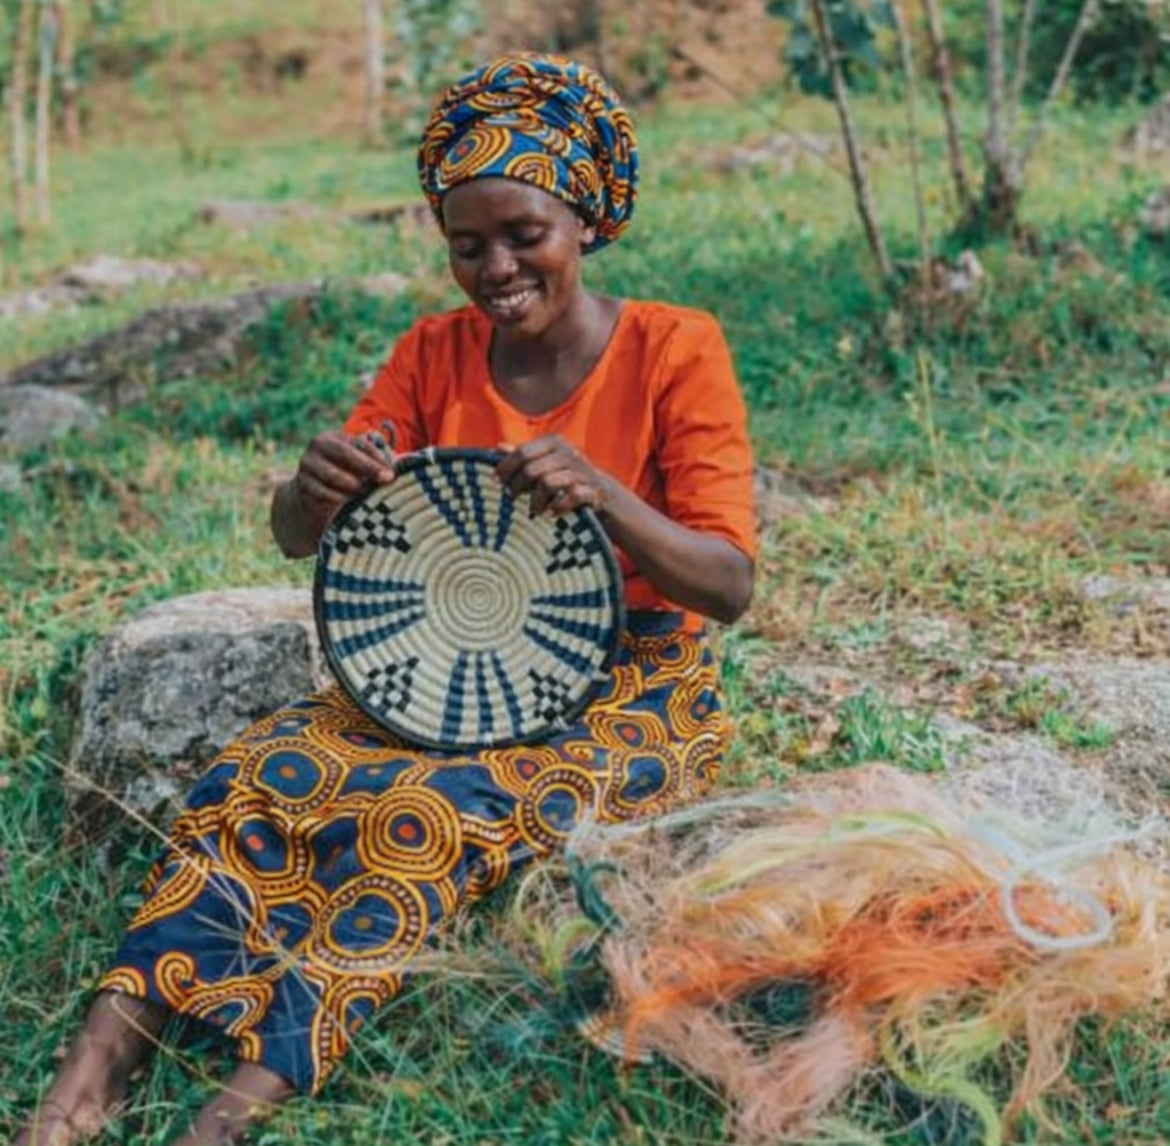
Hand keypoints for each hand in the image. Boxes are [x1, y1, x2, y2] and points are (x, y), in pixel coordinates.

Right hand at [292, 422, 396, 523]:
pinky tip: (350, 503)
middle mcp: (317, 446)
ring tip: (367, 493)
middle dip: (368, 467)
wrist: (313, 489)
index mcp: (334, 437)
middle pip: (345, 453)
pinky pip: (322, 492)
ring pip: (333, 475)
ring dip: (354, 485)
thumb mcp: (358, 464)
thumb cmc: (345, 474)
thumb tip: (395, 467)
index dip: (376, 457)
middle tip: (386, 480)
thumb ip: (375, 461)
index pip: (358, 443)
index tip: (392, 472)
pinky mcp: (302, 484)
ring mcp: (307, 465)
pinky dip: (338, 498)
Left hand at [495, 435, 614, 517]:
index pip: (523, 452)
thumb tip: (497, 448)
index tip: (496, 482)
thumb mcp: (545, 463)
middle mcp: (569, 453)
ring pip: (547, 483)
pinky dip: (558, 507)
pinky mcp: (592, 490)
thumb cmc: (567, 478)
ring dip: (536, 501)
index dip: (506, 468)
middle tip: (512, 499)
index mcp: (555, 442)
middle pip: (532, 469)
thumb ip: (524, 456)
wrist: (605, 494)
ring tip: (534, 510)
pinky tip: (552, 513)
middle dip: (518, 487)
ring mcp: (581, 472)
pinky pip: (570, 496)